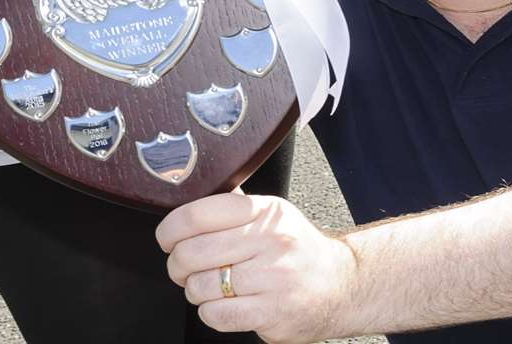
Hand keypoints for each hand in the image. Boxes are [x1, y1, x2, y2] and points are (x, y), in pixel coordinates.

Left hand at [158, 193, 358, 342]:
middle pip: (192, 253)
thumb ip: (235, 209)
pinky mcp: (273, 313)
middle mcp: (270, 241)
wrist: (345, 285)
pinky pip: (216, 314)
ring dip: (194, 291)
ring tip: (208, 287)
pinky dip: (210, 312)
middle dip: (177, 265)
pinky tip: (222, 305)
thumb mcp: (274, 215)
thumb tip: (189, 198)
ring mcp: (273, 279)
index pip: (197, 215)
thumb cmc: (300, 250)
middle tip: (183, 268)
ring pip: (200, 286)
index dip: (169, 230)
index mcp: (265, 211)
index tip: (166, 239)